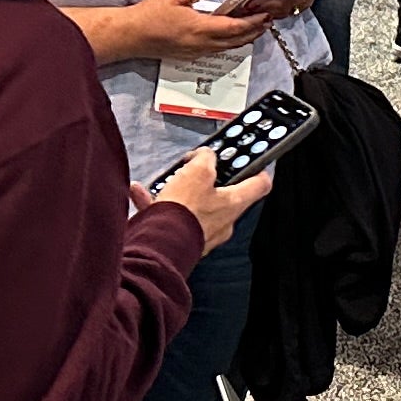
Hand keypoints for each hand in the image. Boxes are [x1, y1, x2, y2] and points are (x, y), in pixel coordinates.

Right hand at [119, 0, 263, 60]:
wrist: (131, 35)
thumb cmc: (150, 14)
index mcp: (200, 27)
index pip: (235, 27)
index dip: (254, 23)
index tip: (266, 15)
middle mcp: (202, 43)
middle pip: (237, 41)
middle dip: (254, 31)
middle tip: (267, 21)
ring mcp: (197, 52)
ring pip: (228, 48)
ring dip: (244, 38)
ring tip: (255, 27)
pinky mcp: (191, 56)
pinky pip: (217, 50)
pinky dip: (230, 43)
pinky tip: (232, 35)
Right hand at [156, 147, 272, 252]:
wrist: (160, 245)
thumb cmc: (184, 212)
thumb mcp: (198, 171)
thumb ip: (205, 158)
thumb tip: (205, 155)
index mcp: (234, 203)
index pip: (260, 184)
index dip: (259, 169)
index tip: (254, 160)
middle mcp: (223, 221)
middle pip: (224, 195)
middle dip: (208, 179)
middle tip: (197, 168)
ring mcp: (203, 232)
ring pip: (194, 206)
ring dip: (178, 191)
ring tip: (163, 181)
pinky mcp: (183, 240)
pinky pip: (171, 218)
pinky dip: (156, 205)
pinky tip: (140, 192)